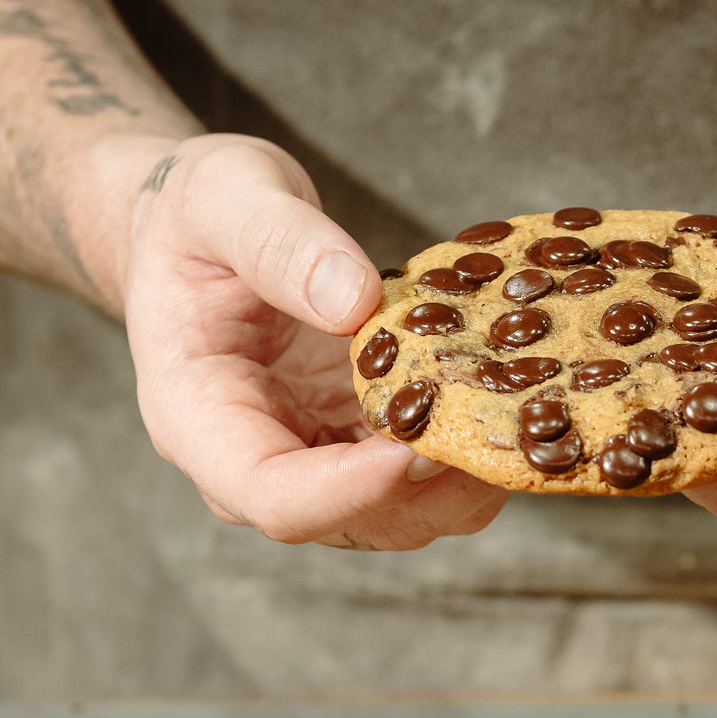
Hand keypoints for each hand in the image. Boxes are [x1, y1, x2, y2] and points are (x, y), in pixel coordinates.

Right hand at [115, 133, 504, 549]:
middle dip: (431, 489)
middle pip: (350, 521)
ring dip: (466, 480)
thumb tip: (357, 303)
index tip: (417, 449)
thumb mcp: (222, 196)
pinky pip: (422, 477)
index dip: (348, 491)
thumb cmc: (195, 213)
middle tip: (498, 429)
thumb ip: (280, 242)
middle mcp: (256, 460)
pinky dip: (471, 452)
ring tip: (521, 416)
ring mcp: (313, 460)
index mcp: (197, 419)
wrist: (198, 228)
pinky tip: (514, 401)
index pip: (271, 495)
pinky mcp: (359, 444)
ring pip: (400, 513)